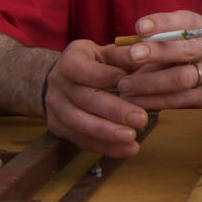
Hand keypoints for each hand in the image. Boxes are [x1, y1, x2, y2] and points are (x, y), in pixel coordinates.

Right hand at [45, 39, 149, 157]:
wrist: (63, 81)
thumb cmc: (94, 64)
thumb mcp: (106, 53)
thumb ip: (124, 56)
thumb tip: (146, 56)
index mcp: (70, 60)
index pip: (81, 68)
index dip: (105, 77)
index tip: (130, 84)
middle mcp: (58, 83)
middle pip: (83, 99)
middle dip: (113, 111)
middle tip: (140, 119)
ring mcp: (55, 107)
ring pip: (78, 123)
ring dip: (107, 133)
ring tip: (132, 138)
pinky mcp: (58, 127)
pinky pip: (81, 140)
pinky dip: (105, 146)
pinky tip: (127, 149)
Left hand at [113, 11, 201, 108]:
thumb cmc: (201, 50)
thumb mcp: (191, 35)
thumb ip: (162, 39)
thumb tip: (123, 49)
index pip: (186, 21)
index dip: (163, 23)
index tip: (139, 27)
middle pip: (185, 50)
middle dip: (157, 52)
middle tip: (131, 56)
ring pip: (181, 79)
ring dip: (150, 83)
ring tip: (125, 86)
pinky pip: (181, 100)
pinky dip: (156, 101)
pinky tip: (137, 101)